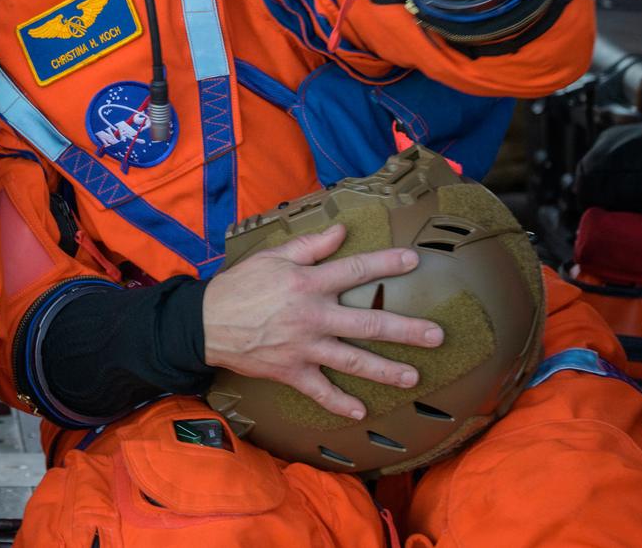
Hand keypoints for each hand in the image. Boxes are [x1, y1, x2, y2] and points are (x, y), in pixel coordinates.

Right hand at [201, 223, 444, 419]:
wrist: (205, 322)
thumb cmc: (239, 285)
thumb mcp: (271, 256)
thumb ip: (309, 246)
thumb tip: (341, 230)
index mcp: (308, 284)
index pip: (354, 270)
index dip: (385, 264)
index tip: (414, 261)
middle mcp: (313, 316)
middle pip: (368, 324)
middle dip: (406, 330)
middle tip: (436, 335)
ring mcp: (304, 347)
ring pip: (353, 361)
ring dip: (386, 370)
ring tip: (414, 377)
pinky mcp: (292, 371)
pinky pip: (320, 391)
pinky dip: (340, 402)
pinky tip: (361, 411)